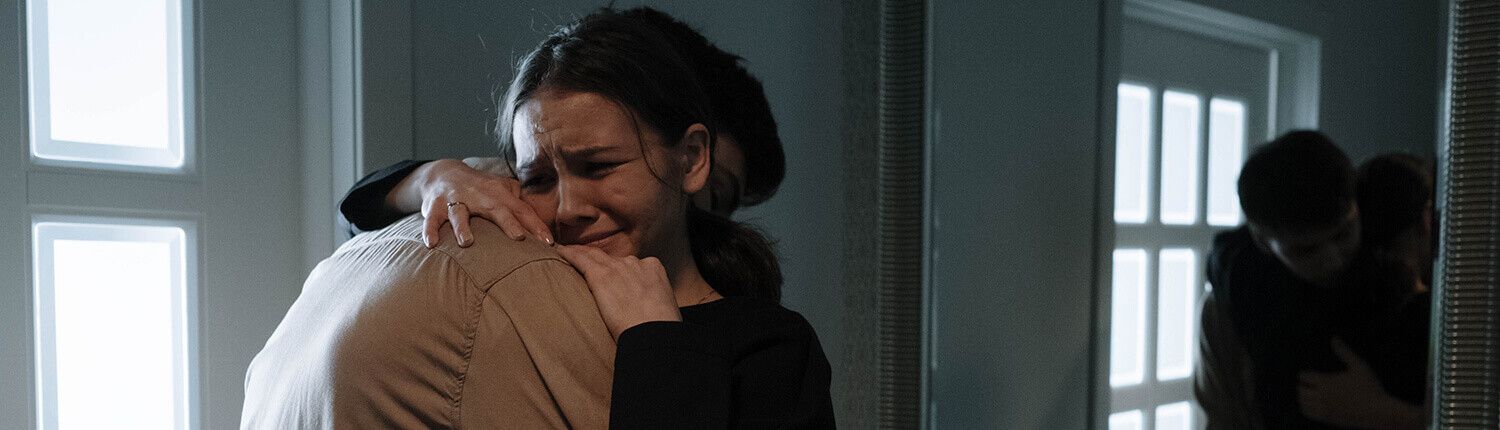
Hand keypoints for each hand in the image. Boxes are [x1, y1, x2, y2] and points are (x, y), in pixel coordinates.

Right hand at [413, 159, 551, 247]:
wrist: (443, 173)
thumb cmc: (480, 188)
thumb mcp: (502, 190)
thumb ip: (521, 203)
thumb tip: (547, 223)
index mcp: (498, 194)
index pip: (521, 210)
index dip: (536, 225)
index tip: (549, 242)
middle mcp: (478, 196)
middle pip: (495, 209)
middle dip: (508, 223)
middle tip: (519, 238)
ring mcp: (455, 200)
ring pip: (459, 214)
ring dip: (462, 228)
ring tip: (467, 243)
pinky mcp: (435, 207)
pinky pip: (431, 220)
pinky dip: (429, 231)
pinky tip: (432, 244)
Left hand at [555, 245, 680, 338]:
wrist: (653, 334)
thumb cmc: (660, 329)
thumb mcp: (663, 307)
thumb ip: (650, 299)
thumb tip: (642, 309)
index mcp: (653, 268)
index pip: (632, 266)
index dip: (620, 269)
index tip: (612, 273)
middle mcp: (636, 263)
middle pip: (612, 258)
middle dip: (598, 258)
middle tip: (583, 257)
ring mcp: (618, 267)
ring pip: (594, 256)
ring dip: (581, 254)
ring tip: (567, 252)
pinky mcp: (601, 276)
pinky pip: (581, 260)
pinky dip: (569, 254)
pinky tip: (559, 251)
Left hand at [1298, 338, 1421, 428]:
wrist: (1378, 413)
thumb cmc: (1371, 388)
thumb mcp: (1359, 367)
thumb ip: (1344, 352)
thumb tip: (1334, 338)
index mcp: (1327, 382)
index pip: (1303, 376)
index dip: (1306, 374)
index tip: (1313, 375)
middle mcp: (1322, 396)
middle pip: (1300, 389)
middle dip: (1304, 386)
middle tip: (1311, 384)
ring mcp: (1323, 408)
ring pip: (1302, 401)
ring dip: (1304, 396)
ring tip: (1313, 393)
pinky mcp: (1326, 418)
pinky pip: (1307, 412)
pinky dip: (1306, 407)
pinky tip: (1315, 403)